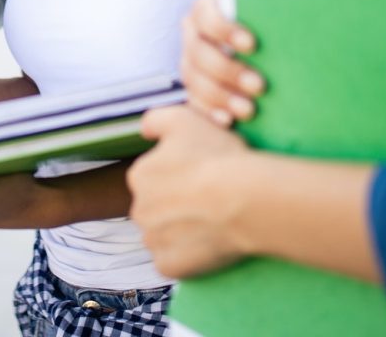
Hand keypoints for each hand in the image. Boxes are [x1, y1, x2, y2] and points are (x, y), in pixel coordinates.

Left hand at [128, 104, 254, 277]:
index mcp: (139, 175)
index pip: (153, 175)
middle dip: (175, 202)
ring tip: (211, 219)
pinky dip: (186, 254)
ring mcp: (154, 240)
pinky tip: (206, 241)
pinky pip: (173, 260)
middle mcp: (139, 209)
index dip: (177, 172)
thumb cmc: (216, 156)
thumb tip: (144, 131)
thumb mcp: (182, 118)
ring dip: (180, 229)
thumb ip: (155, 120)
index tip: (200, 172)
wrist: (246, 198)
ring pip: (163, 234)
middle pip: (156, 206)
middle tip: (207, 196)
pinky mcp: (170, 266)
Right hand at [181, 0, 264, 121]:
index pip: (207, 15)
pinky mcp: (195, 87)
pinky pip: (195, 102)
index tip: (252, 44)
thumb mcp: (270, 9)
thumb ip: (273, 11)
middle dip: (228, 71)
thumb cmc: (271, 19)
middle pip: (199, 52)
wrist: (265, 38)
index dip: (225, 30)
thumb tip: (296, 15)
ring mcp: (191, 62)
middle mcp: (193, 33)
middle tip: (260, 85)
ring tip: (249, 109)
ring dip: (221, 96)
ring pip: (194, 80)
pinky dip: (211, 112)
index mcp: (207, 7)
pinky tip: (230, 121)